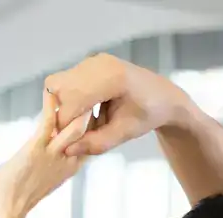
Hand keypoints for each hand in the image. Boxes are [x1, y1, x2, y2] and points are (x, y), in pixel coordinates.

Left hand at [0, 94, 90, 217]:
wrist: (6, 212)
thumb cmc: (17, 198)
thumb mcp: (41, 178)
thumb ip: (48, 163)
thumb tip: (43, 154)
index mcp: (70, 165)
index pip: (89, 139)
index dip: (94, 122)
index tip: (96, 104)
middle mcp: (68, 159)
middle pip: (89, 130)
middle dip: (93, 109)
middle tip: (96, 86)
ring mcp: (54, 154)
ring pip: (75, 126)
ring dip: (79, 105)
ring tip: (83, 82)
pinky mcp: (37, 149)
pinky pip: (48, 123)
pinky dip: (50, 106)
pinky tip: (52, 90)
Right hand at [44, 53, 193, 158]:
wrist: (163, 96)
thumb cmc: (148, 115)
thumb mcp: (125, 133)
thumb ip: (97, 143)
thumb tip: (67, 150)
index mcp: (113, 78)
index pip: (73, 100)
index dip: (65, 124)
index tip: (67, 142)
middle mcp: (99, 63)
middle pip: (59, 87)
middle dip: (61, 114)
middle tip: (74, 133)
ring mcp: (93, 61)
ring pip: (59, 84)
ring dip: (64, 106)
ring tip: (84, 124)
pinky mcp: (90, 64)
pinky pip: (67, 81)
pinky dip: (70, 100)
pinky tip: (89, 114)